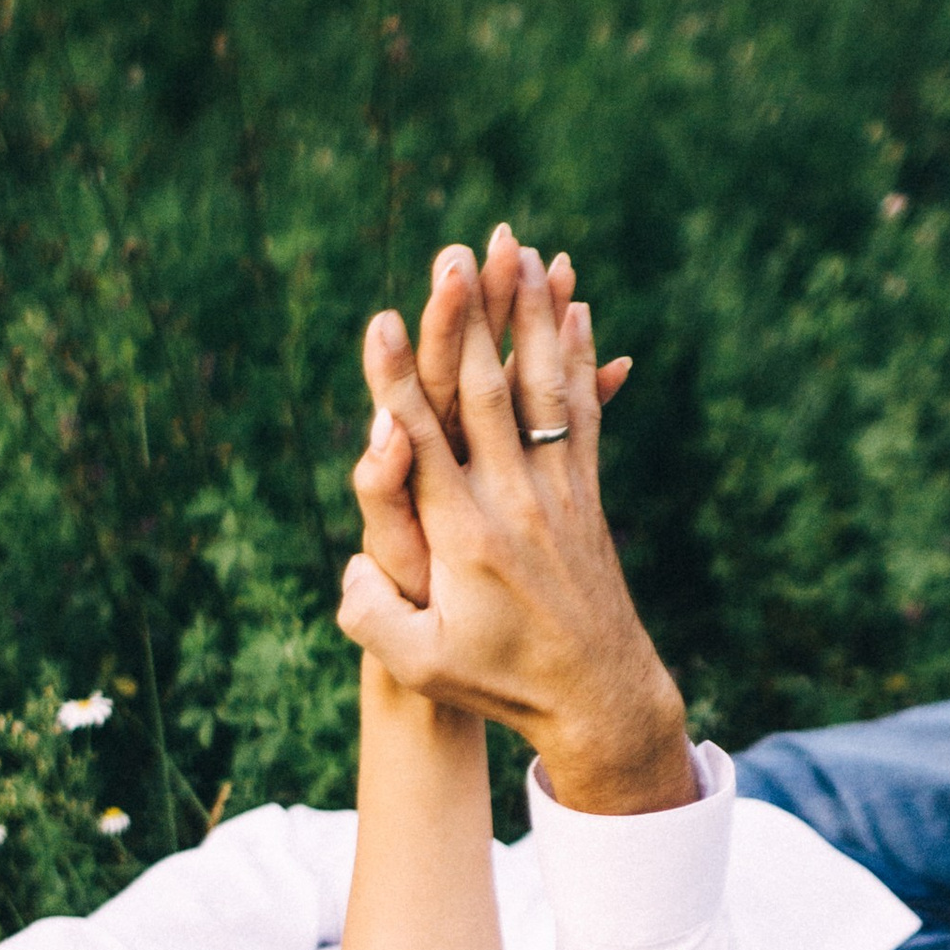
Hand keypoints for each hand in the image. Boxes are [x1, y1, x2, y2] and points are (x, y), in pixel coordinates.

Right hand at [341, 247, 691, 814]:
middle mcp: (513, 501)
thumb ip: (371, 617)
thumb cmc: (499, 682)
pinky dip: (578, 357)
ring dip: (530, 316)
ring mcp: (556, 491)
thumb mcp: (420, 666)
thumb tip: (350, 566)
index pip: (422, 445)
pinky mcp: (587, 493)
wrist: (598, 698)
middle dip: (471, 320)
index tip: (383, 322)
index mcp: (464, 537)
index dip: (400, 381)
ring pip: (541, 387)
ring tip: (522, 251)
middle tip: (458, 254)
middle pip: (487, 393)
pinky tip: (577, 309)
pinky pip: (580, 411)